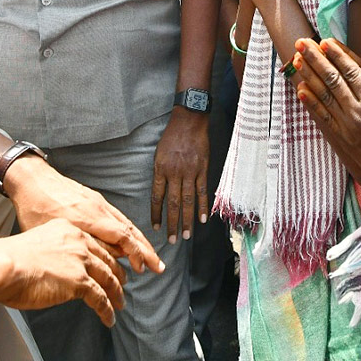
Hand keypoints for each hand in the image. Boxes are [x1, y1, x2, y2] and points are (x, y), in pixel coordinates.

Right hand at [0, 219, 126, 327]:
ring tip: (119, 303)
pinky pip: (101, 298)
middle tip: (122, 283)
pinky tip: (109, 317)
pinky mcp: (80, 282)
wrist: (5, 266)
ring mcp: (81, 262)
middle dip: (117, 273)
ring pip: (108, 279)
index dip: (108, 255)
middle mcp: (79, 242)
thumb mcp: (36, 243)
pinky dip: (107, 310)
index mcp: (68, 230)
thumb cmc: (10, 259)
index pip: (96, 243)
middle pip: (107, 260)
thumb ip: (52, 250)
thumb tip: (55, 265)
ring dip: (116, 294)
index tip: (113, 262)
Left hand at [2, 155, 163, 274]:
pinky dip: (128, 230)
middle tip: (159, 266)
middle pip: (129, 230)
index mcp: (88, 217)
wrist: (31, 178)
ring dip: (140, 241)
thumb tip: (102, 260)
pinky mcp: (94, 199)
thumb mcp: (52, 231)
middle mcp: (97, 208)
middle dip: (146, 250)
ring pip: (125, 223)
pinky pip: (117, 216)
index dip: (135, 253)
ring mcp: (97, 202)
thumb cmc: (35, 206)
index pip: (121, 236)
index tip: (142, 268)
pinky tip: (130, 239)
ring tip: (150, 256)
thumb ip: (77, 244)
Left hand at [151, 108, 209, 243]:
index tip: (156, 227)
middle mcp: (174, 172)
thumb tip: (161, 192)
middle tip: (172, 240)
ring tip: (186, 235)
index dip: (156, 214)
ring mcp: (190, 171)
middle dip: (172, 223)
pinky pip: (203, 191)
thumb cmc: (172, 136)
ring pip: (188, 201)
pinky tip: (202, 219)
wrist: (189, 120)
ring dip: (187, 220)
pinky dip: (203, 206)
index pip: (157, 197)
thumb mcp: (159, 153)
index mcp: (160, 168)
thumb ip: (160, 172)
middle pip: (173, 203)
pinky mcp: (203, 169)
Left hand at [293, 39, 360, 198]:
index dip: (337, 55)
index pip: (352, 72)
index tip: (325, 40)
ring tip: (296, 60)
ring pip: (324, 96)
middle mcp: (359, 113)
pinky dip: (311, 102)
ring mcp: (348, 127)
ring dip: (309, 76)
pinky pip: (323, 117)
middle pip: (333, 80)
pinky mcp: (343, 139)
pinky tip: (301, 89)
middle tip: (301, 42)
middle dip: (316, 59)